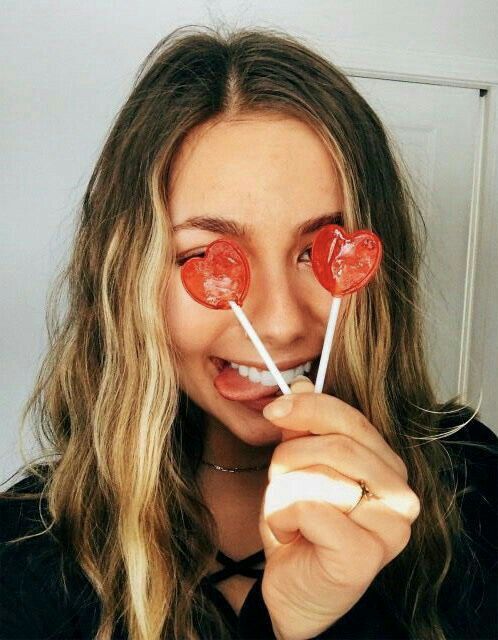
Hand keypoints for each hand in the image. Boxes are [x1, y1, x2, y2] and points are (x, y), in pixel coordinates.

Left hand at [258, 377, 419, 639]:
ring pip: (318, 476)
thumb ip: (304, 430)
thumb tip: (302, 384)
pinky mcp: (365, 555)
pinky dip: (282, 517)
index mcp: (387, 465)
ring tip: (289, 514)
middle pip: (337, 444)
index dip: (309, 407)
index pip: (352, 419)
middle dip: (290, 459)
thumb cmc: (301, 527)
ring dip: (283, 492)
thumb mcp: (298, 468)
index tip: (275, 409)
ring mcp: (389, 527)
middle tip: (279, 479)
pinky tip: (291, 535)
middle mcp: (400, 494)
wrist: (294, 588)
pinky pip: (307, 507)